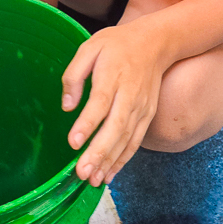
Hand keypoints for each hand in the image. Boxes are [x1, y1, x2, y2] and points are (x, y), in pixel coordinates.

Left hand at [61, 22, 167, 186]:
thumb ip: (74, 74)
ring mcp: (141, 107)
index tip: (73, 142)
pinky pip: (135, 141)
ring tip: (92, 180)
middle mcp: (130, 95)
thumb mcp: (90, 47)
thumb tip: (67, 106)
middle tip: (82, 172)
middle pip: (116, 126)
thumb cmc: (117, 45)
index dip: (87, 124)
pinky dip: (123, 160)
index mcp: (113, 75)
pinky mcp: (147, 115)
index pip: (100, 102)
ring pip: (126, 138)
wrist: (155, 43)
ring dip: (110, 161)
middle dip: (99, 152)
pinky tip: (108, 174)